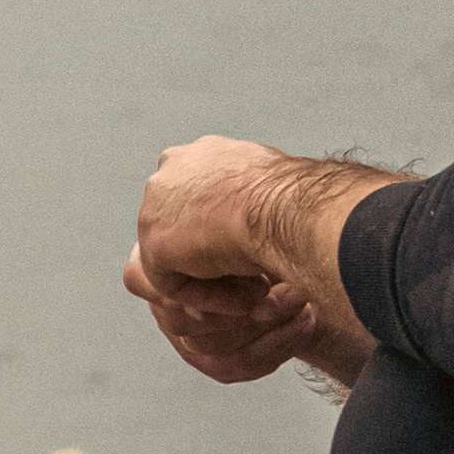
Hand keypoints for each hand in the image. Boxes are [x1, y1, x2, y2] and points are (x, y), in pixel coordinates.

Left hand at [124, 132, 388, 389]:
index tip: (260, 253)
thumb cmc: (299, 200)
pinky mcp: (155, 243)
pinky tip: (248, 300)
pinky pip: (178, 286)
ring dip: (218, 282)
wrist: (288, 209)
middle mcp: (172, 170)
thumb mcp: (281, 191)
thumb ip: (263, 200)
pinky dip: (213, 300)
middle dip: (214, 258)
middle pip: (185, 230)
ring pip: (183, 261)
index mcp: (201, 153)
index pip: (201, 199)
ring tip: (259, 295)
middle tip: (258, 282)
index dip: (228, 232)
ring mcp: (157, 206)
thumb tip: (286, 216)